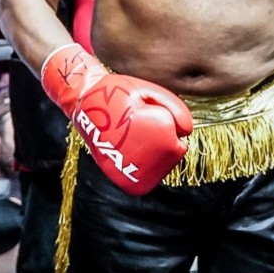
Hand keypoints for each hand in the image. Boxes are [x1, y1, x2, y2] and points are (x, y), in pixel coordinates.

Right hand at [41, 44, 192, 194]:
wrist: (85, 101)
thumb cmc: (120, 92)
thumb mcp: (151, 91)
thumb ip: (176, 108)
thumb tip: (187, 131)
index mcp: (158, 132)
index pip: (179, 139)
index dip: (167, 122)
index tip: (146, 111)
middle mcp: (147, 155)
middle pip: (173, 155)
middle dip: (163, 139)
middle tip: (139, 124)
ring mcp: (133, 170)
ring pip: (160, 168)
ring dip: (153, 154)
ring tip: (133, 136)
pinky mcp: (122, 179)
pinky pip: (144, 181)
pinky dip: (142, 167)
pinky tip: (130, 151)